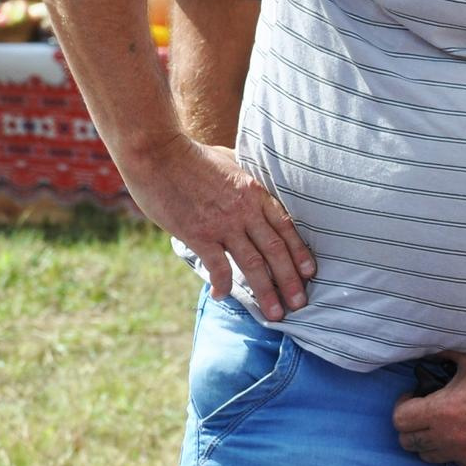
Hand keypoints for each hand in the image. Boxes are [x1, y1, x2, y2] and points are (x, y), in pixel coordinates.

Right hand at [121, 132, 314, 318]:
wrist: (156, 152)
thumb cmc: (187, 153)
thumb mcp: (226, 157)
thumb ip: (241, 172)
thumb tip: (246, 174)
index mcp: (253, 191)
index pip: (284, 226)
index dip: (299, 252)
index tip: (309, 273)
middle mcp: (243, 210)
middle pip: (275, 250)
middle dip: (290, 280)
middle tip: (300, 304)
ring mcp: (222, 223)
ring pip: (253, 263)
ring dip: (266, 291)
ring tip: (275, 313)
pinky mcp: (199, 233)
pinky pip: (218, 267)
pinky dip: (223, 284)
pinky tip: (223, 296)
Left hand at [388, 349, 465, 465]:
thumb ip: (441, 358)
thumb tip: (422, 356)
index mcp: (445, 412)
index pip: (399, 420)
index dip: (403, 404)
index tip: (415, 395)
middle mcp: (454, 440)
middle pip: (409, 443)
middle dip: (412, 424)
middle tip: (425, 409)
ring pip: (430, 457)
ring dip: (430, 441)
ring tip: (445, 422)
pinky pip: (457, 463)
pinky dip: (455, 450)